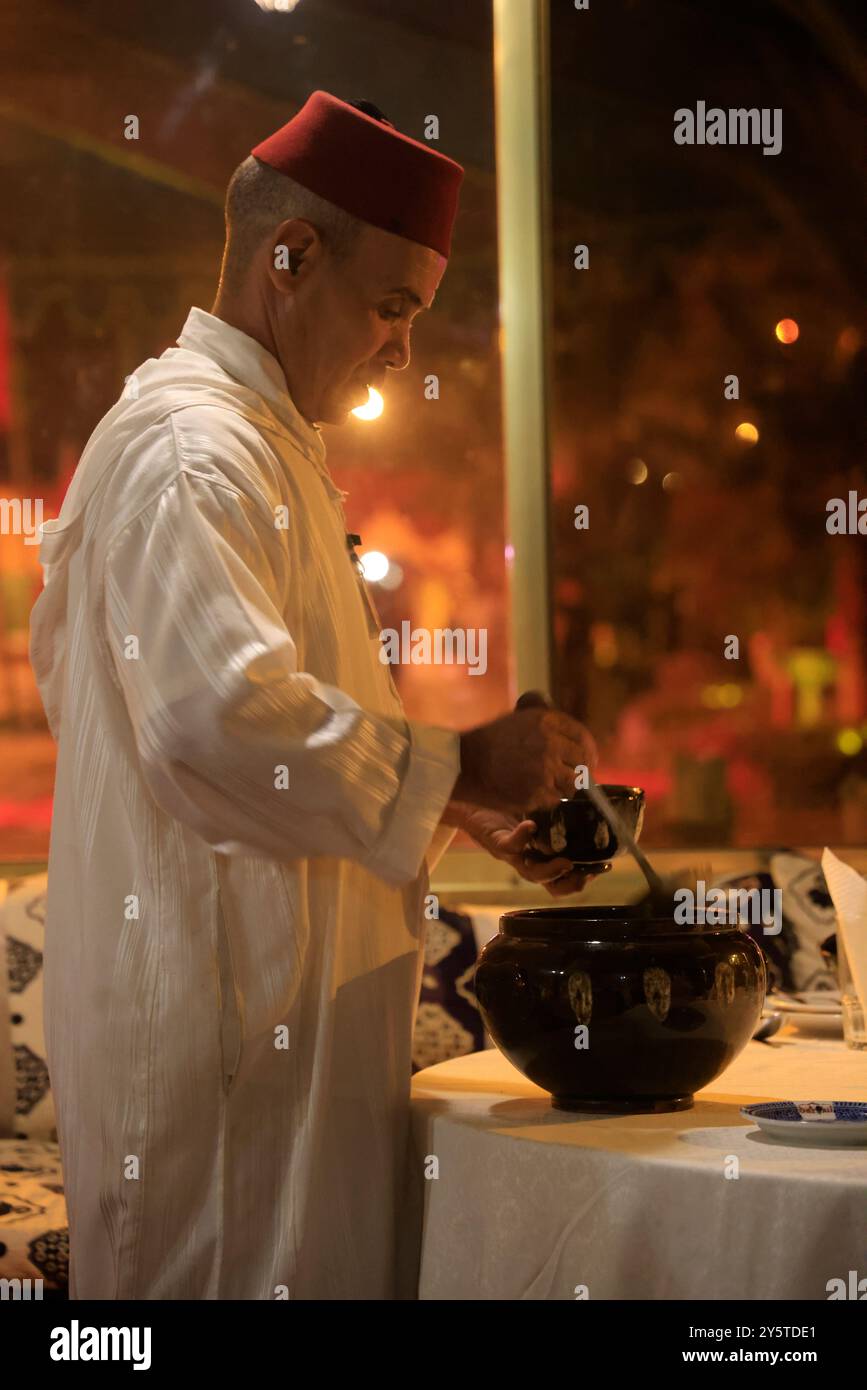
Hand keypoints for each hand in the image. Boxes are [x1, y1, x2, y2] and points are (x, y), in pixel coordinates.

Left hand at [447, 802, 608, 897]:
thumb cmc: (507, 807)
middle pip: (551, 885)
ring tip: (565, 862)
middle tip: (586, 875)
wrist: (472, 802)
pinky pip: (510, 845)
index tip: (600, 869)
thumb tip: (591, 799)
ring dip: (550, 870)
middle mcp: (528, 860)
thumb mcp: (538, 812)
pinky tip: (532, 826)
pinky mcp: (497, 841)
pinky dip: (522, 837)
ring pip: (532, 873)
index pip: (564, 879)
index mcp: (541, 857)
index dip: (582, 880)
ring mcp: (513, 854)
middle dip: (571, 884)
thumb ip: (559, 814)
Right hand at [454, 695, 596, 815]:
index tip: (586, 759)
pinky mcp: (538, 792)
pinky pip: (555, 799)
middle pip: (582, 761)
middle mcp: (550, 743)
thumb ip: (546, 721)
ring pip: (572, 783)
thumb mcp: (519, 717)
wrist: (465, 761)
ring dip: (564, 787)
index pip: (582, 736)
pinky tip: (534, 794)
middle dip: (580, 770)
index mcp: (547, 721)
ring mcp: (545, 769)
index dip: (587, 750)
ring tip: (550, 786)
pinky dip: (548, 799)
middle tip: (573, 778)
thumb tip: (569, 732)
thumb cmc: (489, 738)